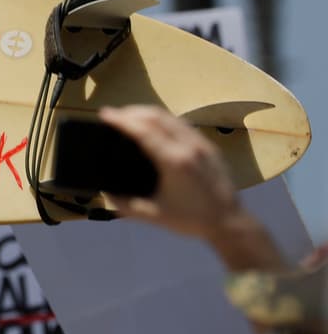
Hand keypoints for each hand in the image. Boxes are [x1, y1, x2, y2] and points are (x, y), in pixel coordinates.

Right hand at [97, 105, 242, 239]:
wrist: (229, 222)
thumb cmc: (190, 220)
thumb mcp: (152, 215)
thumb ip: (125, 204)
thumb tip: (105, 192)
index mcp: (174, 161)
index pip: (144, 131)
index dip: (122, 120)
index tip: (105, 114)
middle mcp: (188, 146)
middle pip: (156, 116)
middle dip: (132, 112)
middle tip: (114, 115)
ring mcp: (201, 143)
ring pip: (170, 116)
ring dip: (147, 113)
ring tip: (130, 117)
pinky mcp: (208, 145)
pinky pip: (181, 124)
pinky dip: (163, 119)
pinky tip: (154, 126)